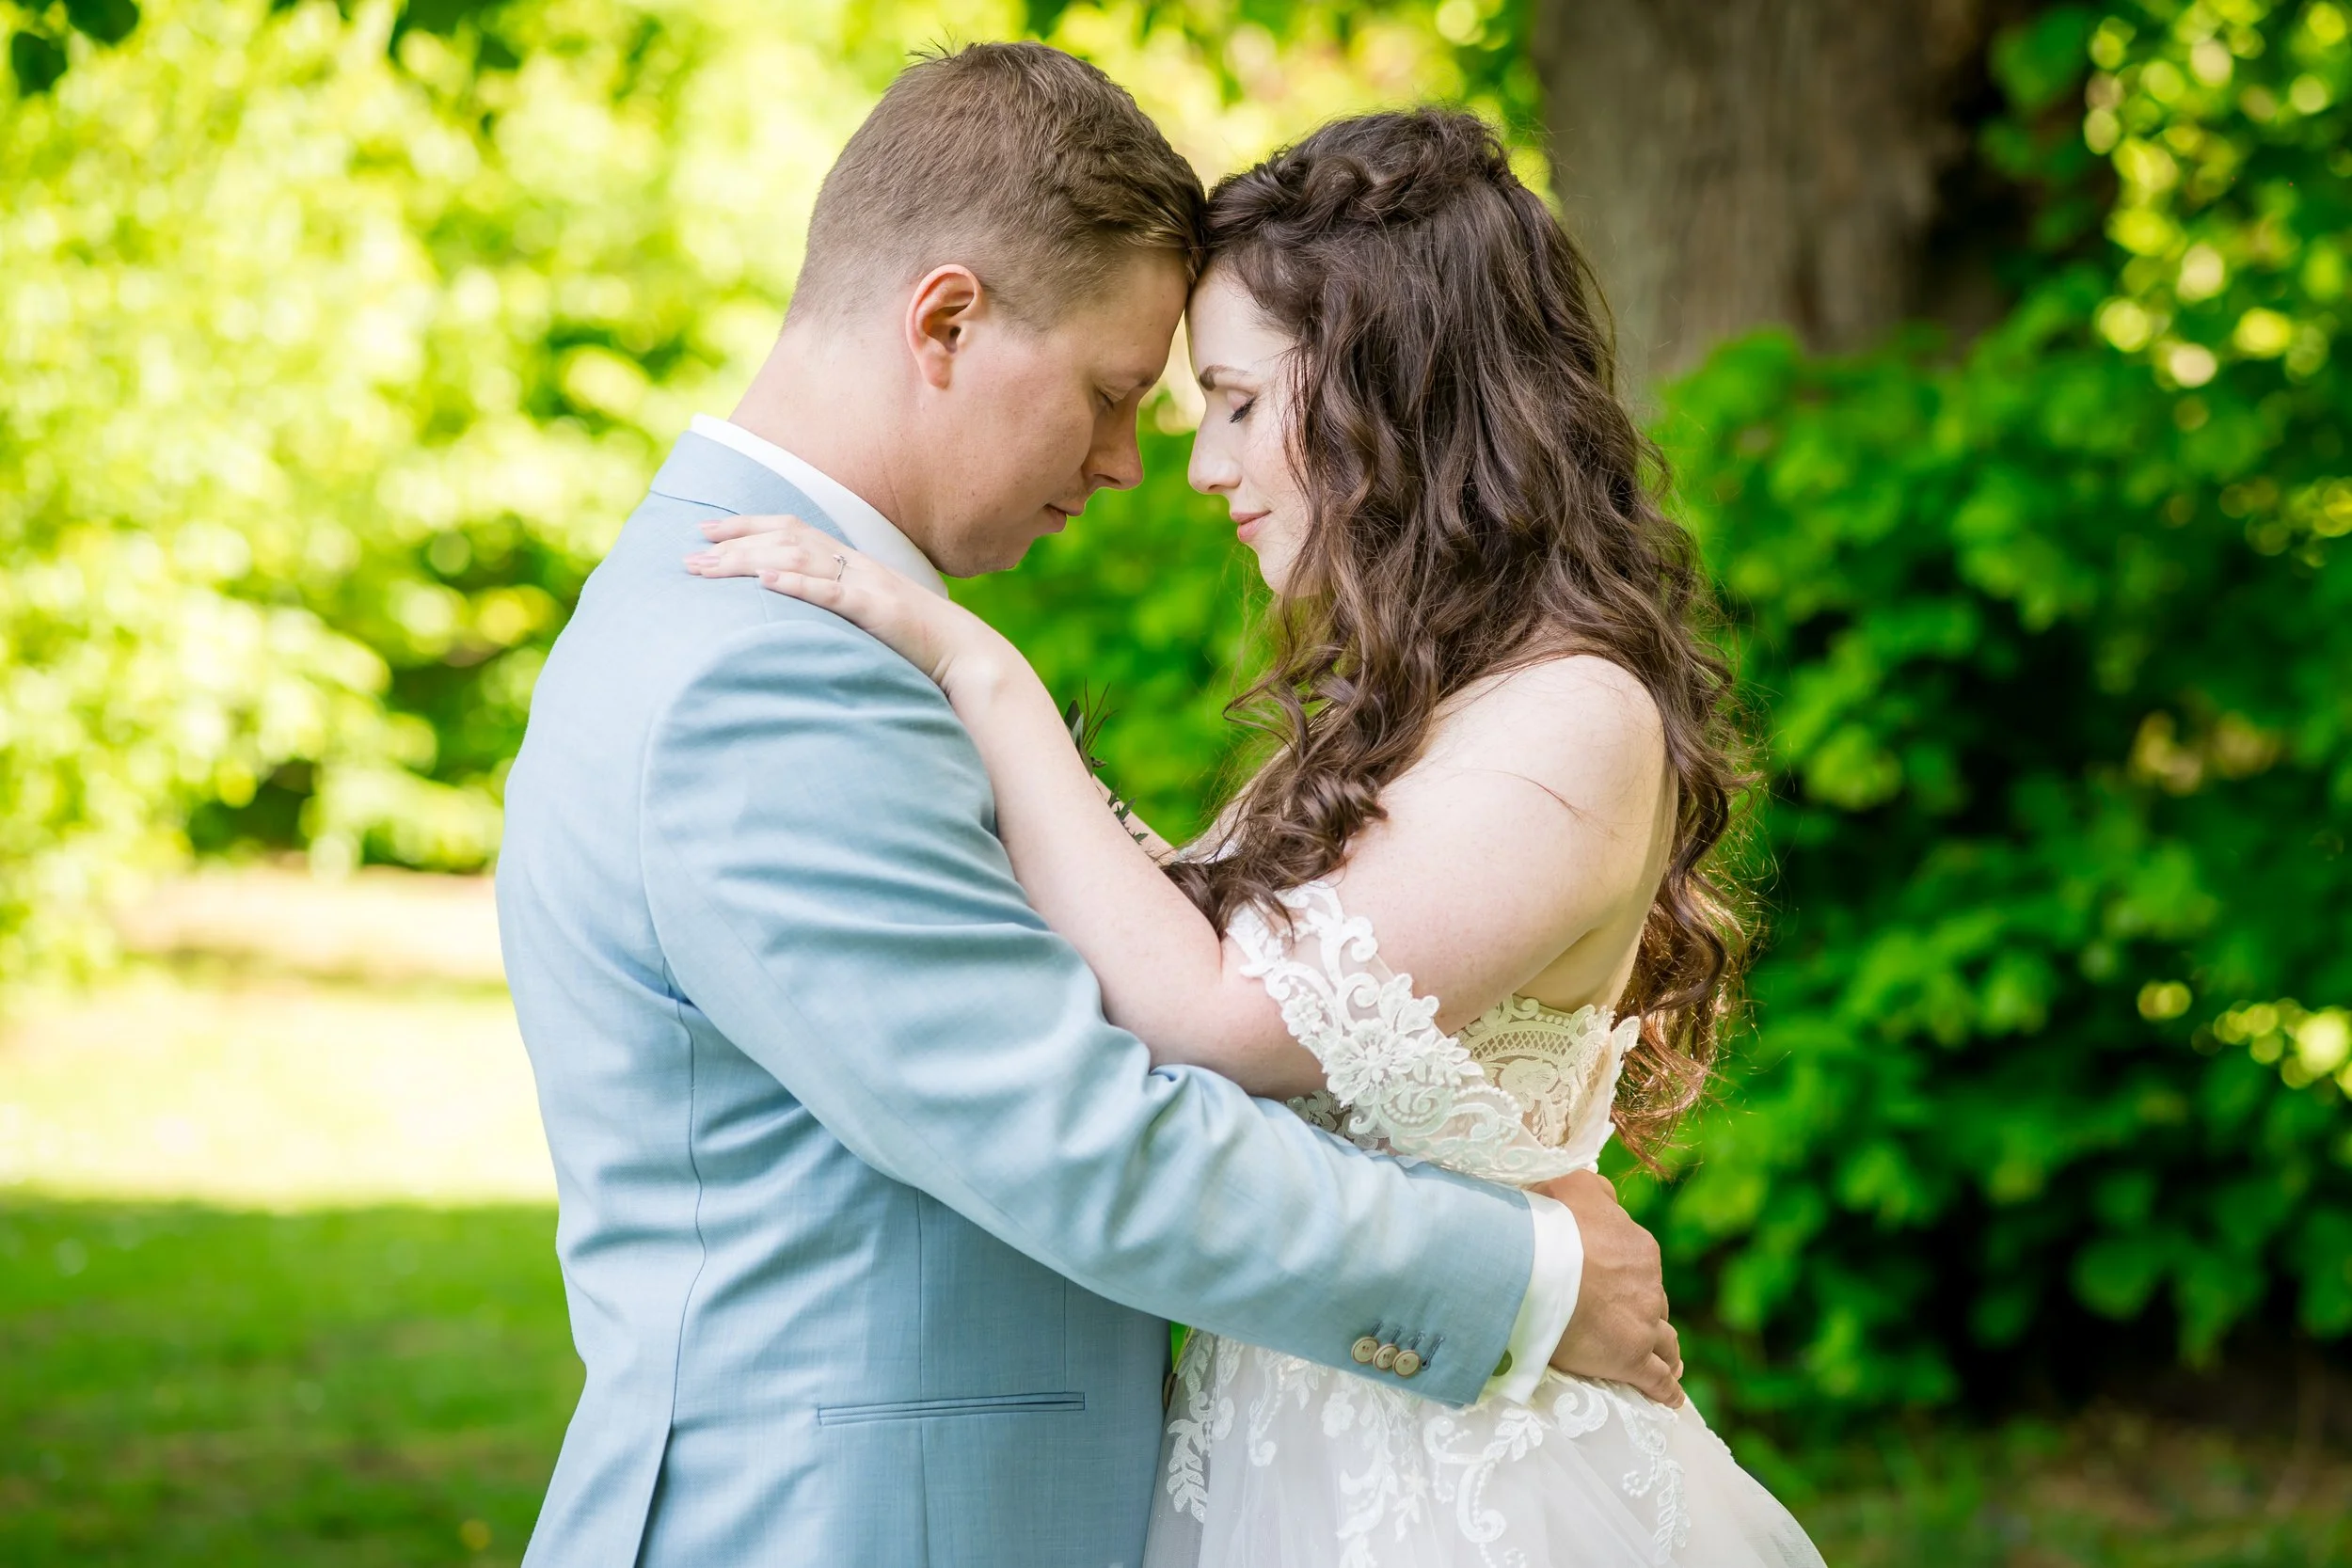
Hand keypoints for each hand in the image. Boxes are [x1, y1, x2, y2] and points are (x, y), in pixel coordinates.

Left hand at [685, 514, 1006, 693]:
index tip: (705, 531)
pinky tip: (766, 583)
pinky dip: (798, 585)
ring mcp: (866, 584)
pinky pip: (832, 592)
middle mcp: (855, 563)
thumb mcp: (866, 615)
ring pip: (798, 560)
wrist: (964, 654)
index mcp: (852, 561)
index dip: (746, 526)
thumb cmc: (915, 641)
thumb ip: (833, 603)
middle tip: (689, 556)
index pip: (790, 529)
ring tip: (710, 568)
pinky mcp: (877, 610)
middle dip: (733, 544)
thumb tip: (790, 606)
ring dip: (749, 562)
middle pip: (784, 540)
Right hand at [1537, 1169, 1683, 1406]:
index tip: (1610, 1282)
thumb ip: (1594, 1189)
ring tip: (1669, 1361)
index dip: (1624, 1273)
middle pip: (1653, 1301)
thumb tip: (1606, 1195)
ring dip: (1668, 1350)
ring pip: (1665, 1340)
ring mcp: (1643, 1324)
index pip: (1639, 1262)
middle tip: (1631, 1323)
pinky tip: (1671, 1399)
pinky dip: (1666, 1390)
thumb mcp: (1572, 1184)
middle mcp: (1649, 1286)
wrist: (1538, 1268)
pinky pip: (1657, 1380)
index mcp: (1638, 1247)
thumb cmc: (1550, 1223)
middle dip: (1644, 1311)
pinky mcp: (1630, 1359)